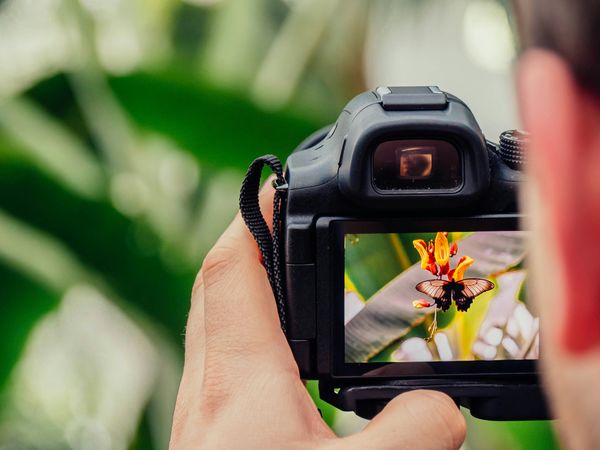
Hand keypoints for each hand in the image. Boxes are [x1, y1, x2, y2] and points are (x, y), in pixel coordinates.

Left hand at [169, 181, 465, 448]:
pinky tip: (285, 363)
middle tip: (288, 226)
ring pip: (214, 326)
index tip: (280, 185)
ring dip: (249, 293)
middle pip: (217, 286)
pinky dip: (250, 340)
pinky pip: (221, 365)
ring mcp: (200, 413)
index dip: (254, 217)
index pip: (232, 267)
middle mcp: (208, 388)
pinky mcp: (209, 437)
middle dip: (251, 245)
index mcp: (239, 380)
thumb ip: (413, 431)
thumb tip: (443, 405)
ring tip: (294, 284)